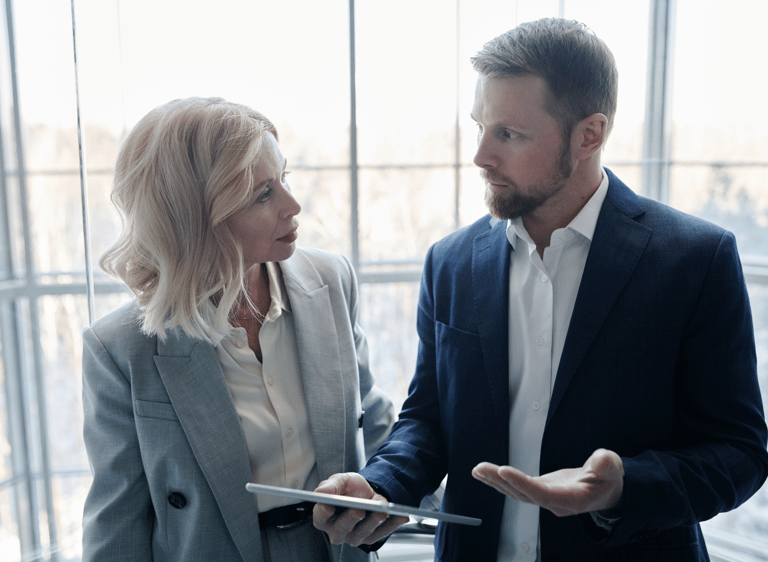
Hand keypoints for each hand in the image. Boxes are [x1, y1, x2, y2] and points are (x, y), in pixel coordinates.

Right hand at [312, 473, 408, 546]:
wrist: (367, 492)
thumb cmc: (349, 489)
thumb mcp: (340, 481)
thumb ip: (329, 486)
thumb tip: (319, 493)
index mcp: (324, 517)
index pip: (320, 517)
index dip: (323, 513)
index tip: (328, 507)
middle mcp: (337, 531)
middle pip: (341, 529)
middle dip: (351, 519)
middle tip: (359, 510)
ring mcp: (354, 536)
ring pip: (362, 533)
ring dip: (373, 522)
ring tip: (382, 511)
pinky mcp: (370, 537)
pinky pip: (382, 533)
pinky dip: (392, 524)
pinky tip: (400, 516)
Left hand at [472, 448, 623, 516]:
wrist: (607, 489)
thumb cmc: (609, 478)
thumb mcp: (613, 467)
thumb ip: (606, 464)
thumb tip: (600, 461)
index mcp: (572, 499)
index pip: (543, 494)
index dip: (522, 483)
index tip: (504, 470)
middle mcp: (555, 502)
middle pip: (524, 495)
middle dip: (501, 481)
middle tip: (481, 468)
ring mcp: (546, 498)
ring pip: (517, 493)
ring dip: (495, 481)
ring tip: (478, 470)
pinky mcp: (540, 490)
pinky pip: (517, 488)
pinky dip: (500, 480)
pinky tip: (485, 473)